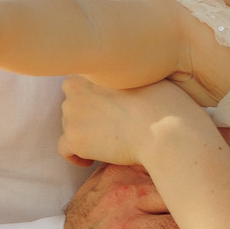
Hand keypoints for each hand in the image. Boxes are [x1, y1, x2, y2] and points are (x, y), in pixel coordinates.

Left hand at [59, 75, 201, 167]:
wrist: (165, 130)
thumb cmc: (165, 103)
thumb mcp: (146, 74)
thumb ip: (125, 74)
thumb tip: (125, 83)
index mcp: (91, 68)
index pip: (81, 81)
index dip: (95, 96)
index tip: (108, 108)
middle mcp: (75, 87)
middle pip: (72, 104)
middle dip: (87, 115)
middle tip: (108, 128)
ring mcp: (71, 113)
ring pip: (68, 126)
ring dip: (83, 134)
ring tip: (105, 144)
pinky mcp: (73, 138)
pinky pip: (64, 149)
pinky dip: (75, 155)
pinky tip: (91, 161)